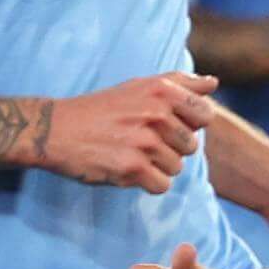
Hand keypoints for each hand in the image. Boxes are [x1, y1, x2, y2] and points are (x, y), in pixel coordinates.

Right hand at [39, 73, 217, 190]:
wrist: (54, 130)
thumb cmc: (102, 109)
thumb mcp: (139, 87)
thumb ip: (180, 84)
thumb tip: (214, 83)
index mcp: (162, 90)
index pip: (206, 115)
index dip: (188, 125)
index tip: (162, 124)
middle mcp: (156, 113)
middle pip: (191, 146)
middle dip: (169, 148)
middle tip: (138, 139)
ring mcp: (144, 141)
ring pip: (177, 167)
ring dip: (156, 166)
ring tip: (129, 152)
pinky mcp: (132, 167)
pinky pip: (162, 185)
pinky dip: (146, 183)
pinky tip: (125, 168)